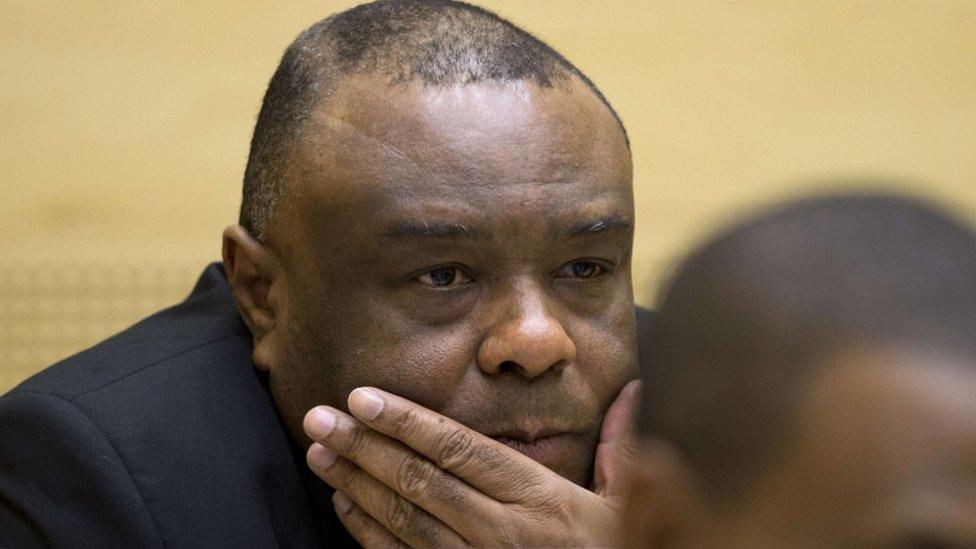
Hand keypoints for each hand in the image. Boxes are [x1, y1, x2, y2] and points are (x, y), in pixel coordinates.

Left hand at [303, 380, 640, 546]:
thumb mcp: (631, 502)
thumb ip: (624, 444)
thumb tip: (637, 388)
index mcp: (540, 497)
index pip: (460, 449)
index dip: (407, 422)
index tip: (364, 397)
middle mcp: (502, 531)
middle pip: (420, 480)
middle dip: (364, 445)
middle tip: (320, 416)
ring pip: (404, 519)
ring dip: (356, 482)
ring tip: (321, 451)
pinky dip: (368, 532)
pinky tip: (344, 503)